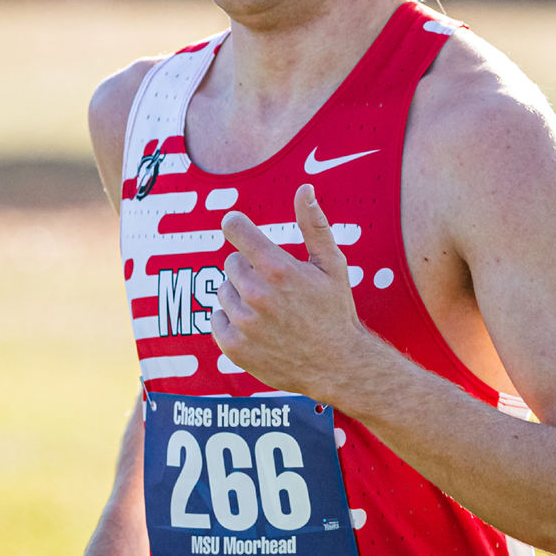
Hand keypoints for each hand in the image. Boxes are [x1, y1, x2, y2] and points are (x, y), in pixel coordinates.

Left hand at [211, 183, 377, 401]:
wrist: (339, 366)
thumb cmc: (336, 311)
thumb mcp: (331, 265)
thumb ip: (314, 224)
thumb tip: (304, 188)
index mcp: (278, 269)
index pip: (235, 228)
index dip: (237, 226)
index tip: (240, 229)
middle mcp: (256, 294)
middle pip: (231, 263)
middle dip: (250, 270)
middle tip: (276, 288)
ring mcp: (243, 323)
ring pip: (223, 290)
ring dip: (241, 296)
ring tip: (270, 311)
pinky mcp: (233, 346)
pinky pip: (216, 318)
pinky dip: (231, 321)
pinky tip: (257, 327)